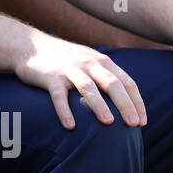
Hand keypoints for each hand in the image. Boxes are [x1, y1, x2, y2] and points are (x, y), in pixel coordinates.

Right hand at [14, 33, 145, 129]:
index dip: (137, 102)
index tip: (142, 122)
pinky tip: (70, 126)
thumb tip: (127, 104)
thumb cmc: (64, 60)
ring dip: (99, 105)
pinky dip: (64, 111)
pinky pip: (59, 95)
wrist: (30, 46)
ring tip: (109, 123)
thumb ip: (106, 76)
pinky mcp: (50, 77)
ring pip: (88, 87)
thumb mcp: (88, 62)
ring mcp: (69, 69)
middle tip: (134, 125)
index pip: (127, 82)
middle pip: (112, 84)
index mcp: (102, 61)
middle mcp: (88, 63)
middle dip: (125, 105)